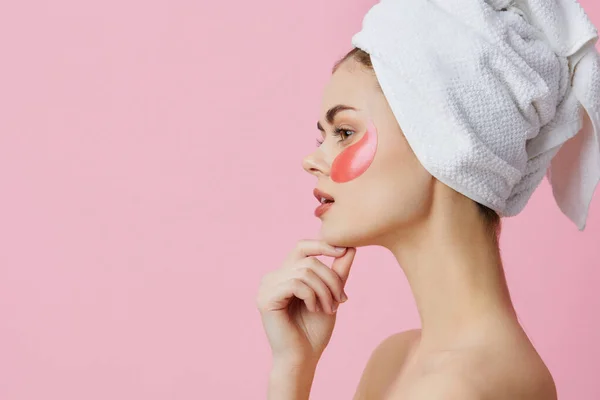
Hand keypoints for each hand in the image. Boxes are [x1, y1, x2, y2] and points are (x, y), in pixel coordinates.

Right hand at [256, 240, 355, 364]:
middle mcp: (272, 277)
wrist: (303, 358)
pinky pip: (296, 284)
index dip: (322, 245)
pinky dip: (311, 296)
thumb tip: (350, 247)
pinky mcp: (266, 298)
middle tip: (341, 300)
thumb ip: (338, 272)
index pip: (302, 247)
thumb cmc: (314, 330)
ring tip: (329, 308)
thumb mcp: (330, 295)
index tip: (344, 250)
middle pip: (308, 261)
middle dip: (331, 279)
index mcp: (284, 274)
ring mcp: (266, 287)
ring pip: (304, 272)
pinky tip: (314, 309)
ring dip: (324, 291)